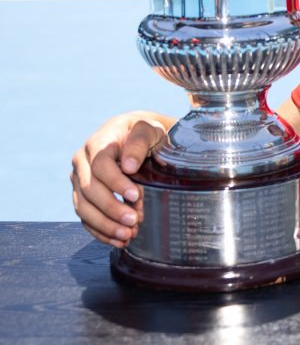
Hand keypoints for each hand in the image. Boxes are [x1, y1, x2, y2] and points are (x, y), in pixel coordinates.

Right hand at [70, 112, 170, 246]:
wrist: (136, 135)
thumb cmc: (145, 132)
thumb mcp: (148, 130)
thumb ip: (139, 143)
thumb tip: (129, 166)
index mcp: (98, 142)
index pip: (101, 165)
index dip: (116, 182)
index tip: (135, 195)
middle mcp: (82, 161)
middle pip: (90, 189)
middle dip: (111, 208)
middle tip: (134, 222)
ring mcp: (79, 180)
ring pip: (84, 207)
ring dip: (105, 225)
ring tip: (127, 235)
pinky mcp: (82, 195)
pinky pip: (85, 217)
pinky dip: (100, 231)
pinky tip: (117, 241)